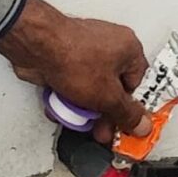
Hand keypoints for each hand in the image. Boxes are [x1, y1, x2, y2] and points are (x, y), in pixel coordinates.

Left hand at [0, 0, 148, 133]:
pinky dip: (68, 97)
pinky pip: (73, 84)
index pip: (139, 85)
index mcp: (128, 49)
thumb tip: (141, 124)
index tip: (126, 126)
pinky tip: (61, 106)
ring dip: (84, 108)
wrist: (36, 46)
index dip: (132, 109)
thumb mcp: (108, 96)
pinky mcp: (65, 59)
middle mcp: (110, 47)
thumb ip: (126, 114)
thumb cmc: (73, 56)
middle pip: (114, 89)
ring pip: (91, 89)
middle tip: (102, 131)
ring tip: (77, 117)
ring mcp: (86, 52)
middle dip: (105, 113)